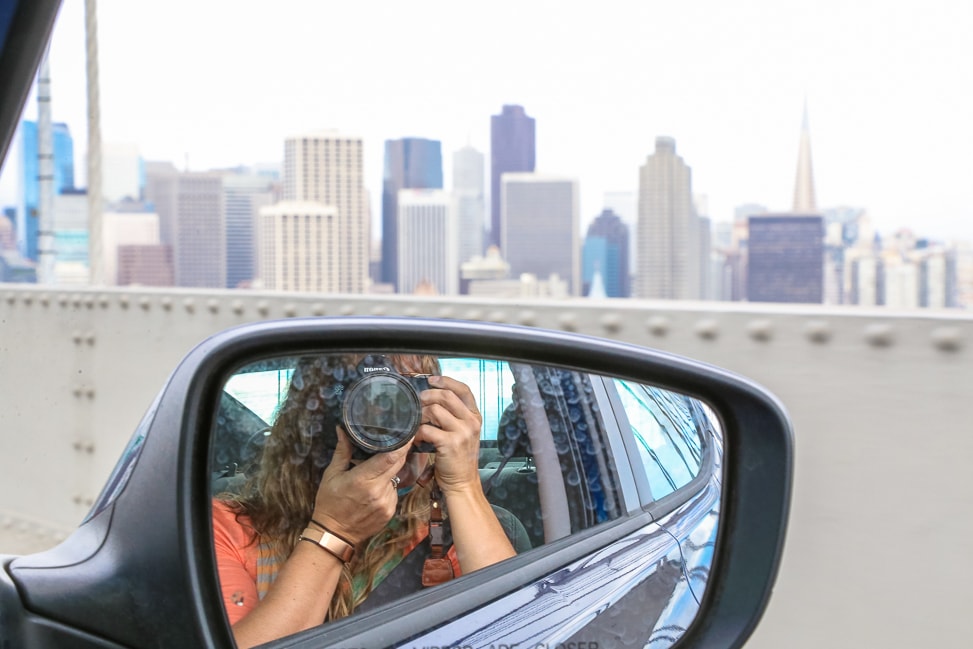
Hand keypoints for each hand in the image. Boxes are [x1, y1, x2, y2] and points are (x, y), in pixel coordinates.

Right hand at [311, 428, 409, 544]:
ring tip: (375, 473)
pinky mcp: (390, 512)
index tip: (408, 433)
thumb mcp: (331, 475)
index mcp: (363, 479)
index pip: (390, 457)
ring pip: (396, 477)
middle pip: (398, 464)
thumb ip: (342, 451)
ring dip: (390, 471)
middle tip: (399, 441)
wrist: (334, 534)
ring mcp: (386, 503)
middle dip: (400, 452)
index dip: (402, 444)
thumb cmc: (329, 502)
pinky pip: (394, 492)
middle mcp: (378, 491)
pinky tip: (375, 489)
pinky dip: (388, 486)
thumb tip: (342, 429)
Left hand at [413, 375, 482, 493]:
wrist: (462, 482)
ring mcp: (462, 432)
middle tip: (419, 402)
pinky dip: (418, 432)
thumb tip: (433, 398)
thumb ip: (454, 416)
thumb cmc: (459, 458)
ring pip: (435, 410)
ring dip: (421, 415)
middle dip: (428, 396)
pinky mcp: (450, 443)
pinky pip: (427, 429)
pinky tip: (418, 438)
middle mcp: (471, 422)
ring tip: (418, 423)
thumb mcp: (464, 433)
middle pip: (446, 396)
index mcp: (475, 417)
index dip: (446, 381)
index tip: (432, 379)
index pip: (463, 390)